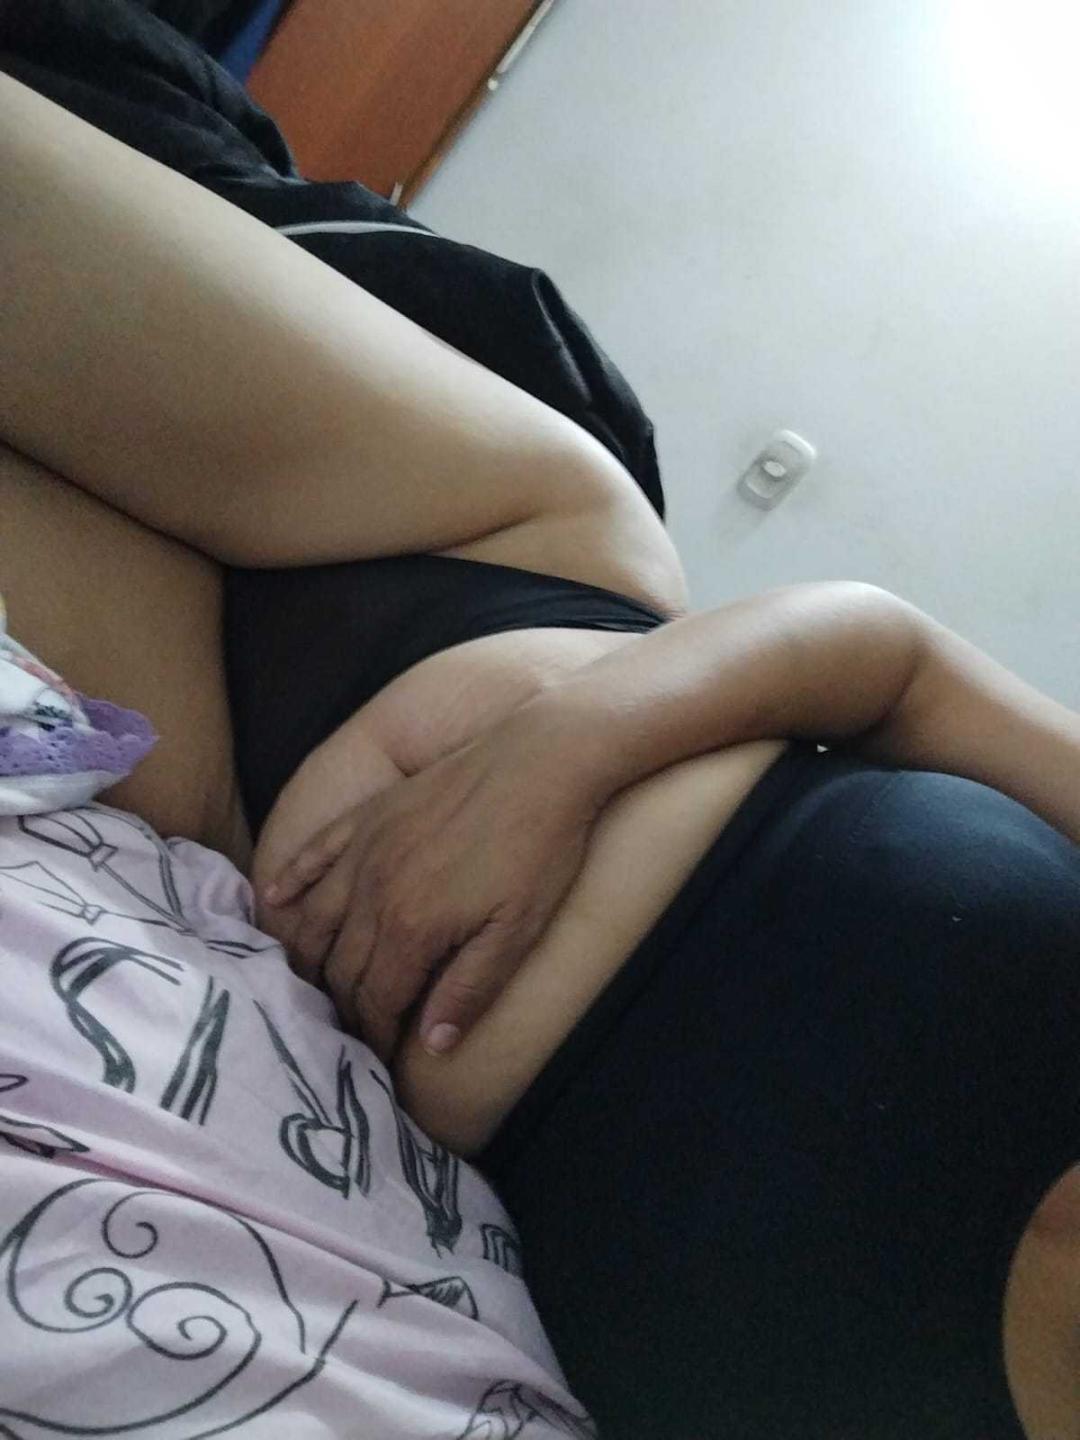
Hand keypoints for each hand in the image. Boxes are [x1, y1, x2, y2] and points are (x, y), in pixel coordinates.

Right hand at [259, 721, 603, 1061]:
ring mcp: (366, 847)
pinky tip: (274, 899)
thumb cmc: (541, 849)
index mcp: (412, 926)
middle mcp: (374, 889)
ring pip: (314, 916)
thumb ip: (470, 988)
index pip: (376, 999)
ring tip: (306, 984)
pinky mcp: (370, 814)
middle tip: (347, 1030)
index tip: (376, 1058)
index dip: (374, 1034)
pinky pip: (315, 852)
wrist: (542, 759)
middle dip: (341, 1005)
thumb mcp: (518, 930)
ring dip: (305, 956)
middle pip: (339, 965)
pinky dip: (290, 879)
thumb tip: (432, 1044)